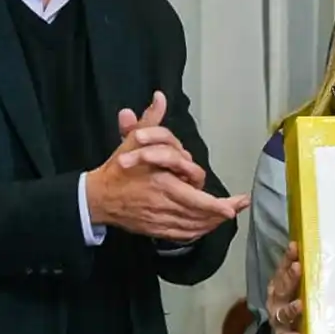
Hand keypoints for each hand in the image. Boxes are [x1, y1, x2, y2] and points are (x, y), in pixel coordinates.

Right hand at [86, 92, 249, 240]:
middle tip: (238, 207)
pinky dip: (196, 232)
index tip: (235, 204)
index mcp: (162, 183)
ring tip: (226, 215)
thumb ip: (151, 121)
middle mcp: (163, 204)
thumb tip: (160, 98)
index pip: (196, 198)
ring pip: (193, 226)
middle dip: (221, 213)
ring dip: (211, 223)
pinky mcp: (155, 230)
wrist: (97, 198)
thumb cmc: (117, 170)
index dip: (217, 205)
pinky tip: (206, 227)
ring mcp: (160, 220)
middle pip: (200, 215)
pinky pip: (181, 235)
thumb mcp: (134, 141)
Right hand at [266, 242, 302, 333]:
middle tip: (298, 267)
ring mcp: (278, 318)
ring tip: (300, 304)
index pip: (283, 268)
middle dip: (289, 277)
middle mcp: (277, 300)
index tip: (295, 247)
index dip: (288, 258)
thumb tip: (327, 253)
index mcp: (280, 285)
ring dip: (291, 308)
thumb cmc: (298, 305)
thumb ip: (310, 275)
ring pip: (283, 312)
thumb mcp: (302, 288)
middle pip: (282, 287)